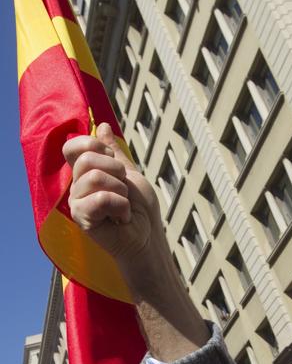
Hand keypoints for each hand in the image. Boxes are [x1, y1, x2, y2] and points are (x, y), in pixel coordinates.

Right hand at [64, 123, 209, 357]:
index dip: (93, 145)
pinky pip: (100, 198)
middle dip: (116, 170)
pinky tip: (121, 218)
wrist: (148, 238)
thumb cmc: (141, 211)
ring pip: (94, 176)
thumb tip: (102, 125)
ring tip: (124, 207)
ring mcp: (77, 203)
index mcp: (86, 173)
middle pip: (86, 159)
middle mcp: (76, 186)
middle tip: (124, 190)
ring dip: (120, 190)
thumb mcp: (131, 174)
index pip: (72, 146)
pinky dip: (120, 206)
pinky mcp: (81, 219)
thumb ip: (115, 152)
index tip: (113, 160)